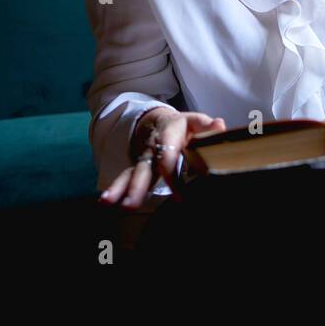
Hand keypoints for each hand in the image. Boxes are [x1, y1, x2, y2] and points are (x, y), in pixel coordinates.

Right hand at [98, 107, 226, 209]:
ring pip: (132, 172)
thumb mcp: (197, 122)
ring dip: (120, 188)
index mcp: (170, 131)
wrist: (163, 121)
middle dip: (137, 186)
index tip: (179, 197)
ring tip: (106, 203)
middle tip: (130, 205)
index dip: (171, 173)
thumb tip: (219, 125)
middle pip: (145, 165)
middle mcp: (154, 144)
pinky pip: (127, 178)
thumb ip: (207, 126)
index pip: (168, 152)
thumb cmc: (186, 127)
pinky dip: (116, 189)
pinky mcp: (139, 166)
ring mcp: (145, 156)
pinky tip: (105, 202)